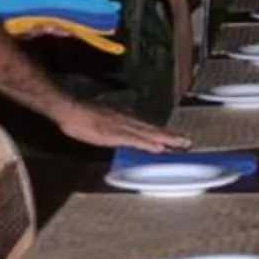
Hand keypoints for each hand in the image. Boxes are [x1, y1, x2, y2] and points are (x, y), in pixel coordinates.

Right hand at [57, 96, 190, 152]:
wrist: (70, 110)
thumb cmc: (81, 116)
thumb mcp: (102, 123)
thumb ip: (114, 129)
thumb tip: (123, 136)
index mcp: (124, 119)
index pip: (147, 128)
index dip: (162, 133)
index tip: (177, 138)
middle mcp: (127, 121)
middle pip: (152, 130)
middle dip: (170, 136)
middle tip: (188, 142)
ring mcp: (122, 127)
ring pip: (148, 134)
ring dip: (165, 139)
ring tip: (181, 144)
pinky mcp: (115, 134)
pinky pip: (135, 140)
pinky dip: (148, 144)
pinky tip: (158, 148)